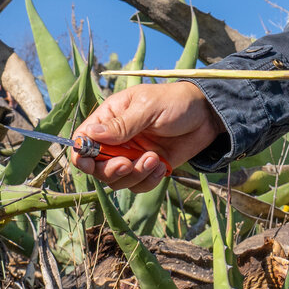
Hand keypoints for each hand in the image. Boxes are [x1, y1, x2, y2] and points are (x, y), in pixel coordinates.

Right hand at [72, 81, 225, 192]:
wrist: (207, 116)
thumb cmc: (176, 102)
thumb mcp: (148, 108)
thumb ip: (121, 124)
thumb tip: (89, 136)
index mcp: (110, 117)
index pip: (84, 139)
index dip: (81, 154)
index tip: (89, 162)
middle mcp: (117, 139)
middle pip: (96, 166)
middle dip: (111, 170)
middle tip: (128, 163)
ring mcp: (132, 155)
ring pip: (117, 180)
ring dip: (135, 175)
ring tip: (154, 159)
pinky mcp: (147, 168)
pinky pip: (138, 185)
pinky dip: (148, 181)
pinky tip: (162, 166)